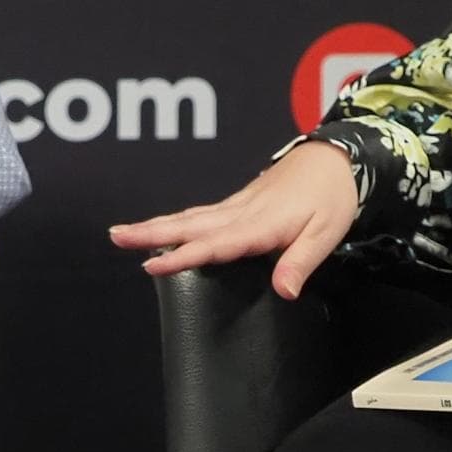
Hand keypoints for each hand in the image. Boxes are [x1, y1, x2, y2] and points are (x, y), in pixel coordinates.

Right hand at [109, 141, 361, 300]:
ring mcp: (237, 205)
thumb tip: (284, 292)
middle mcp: (242, 212)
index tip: (154, 264)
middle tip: (116, 237)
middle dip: (150, 232)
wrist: (335, 159)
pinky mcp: (239, 203)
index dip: (183, 255)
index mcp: (261, 223)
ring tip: (122, 233)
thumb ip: (301, 263)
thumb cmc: (333, 197)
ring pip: (189, 218)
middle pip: (189, 226)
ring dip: (155, 225)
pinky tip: (161, 227)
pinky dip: (175, 221)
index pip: (215, 244)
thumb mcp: (326, 234)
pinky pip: (200, 214)